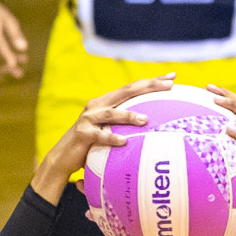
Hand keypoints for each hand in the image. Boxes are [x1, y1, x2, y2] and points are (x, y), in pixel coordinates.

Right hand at [33, 75, 175, 199]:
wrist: (62, 157)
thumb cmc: (91, 145)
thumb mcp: (108, 131)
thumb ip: (124, 126)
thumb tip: (152, 128)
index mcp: (106, 102)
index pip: (132, 88)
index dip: (152, 81)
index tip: (173, 78)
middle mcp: (97, 105)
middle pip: (126, 91)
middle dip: (149, 86)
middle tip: (169, 85)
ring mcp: (88, 119)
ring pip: (112, 113)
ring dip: (129, 115)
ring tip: (145, 119)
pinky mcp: (82, 135)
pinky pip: (100, 136)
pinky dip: (111, 138)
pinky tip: (124, 141)